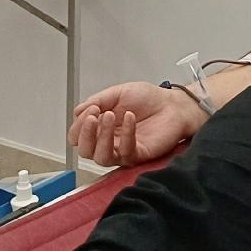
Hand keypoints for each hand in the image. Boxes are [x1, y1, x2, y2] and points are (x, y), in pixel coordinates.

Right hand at [68, 81, 200, 166]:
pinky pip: (125, 152)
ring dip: (101, 137)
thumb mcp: (117, 93)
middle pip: (85, 151)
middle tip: (94, 116)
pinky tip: (130, 117)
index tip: (90, 110)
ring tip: (108, 116)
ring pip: (101, 158)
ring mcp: (122, 150)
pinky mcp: (138, 155)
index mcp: (101, 127)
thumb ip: (97, 100)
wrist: (172, 104)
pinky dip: (126, 134)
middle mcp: (109, 141)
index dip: (78, 126)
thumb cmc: (148, 99)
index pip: (78, 137)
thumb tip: (78, 111)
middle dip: (85, 134)